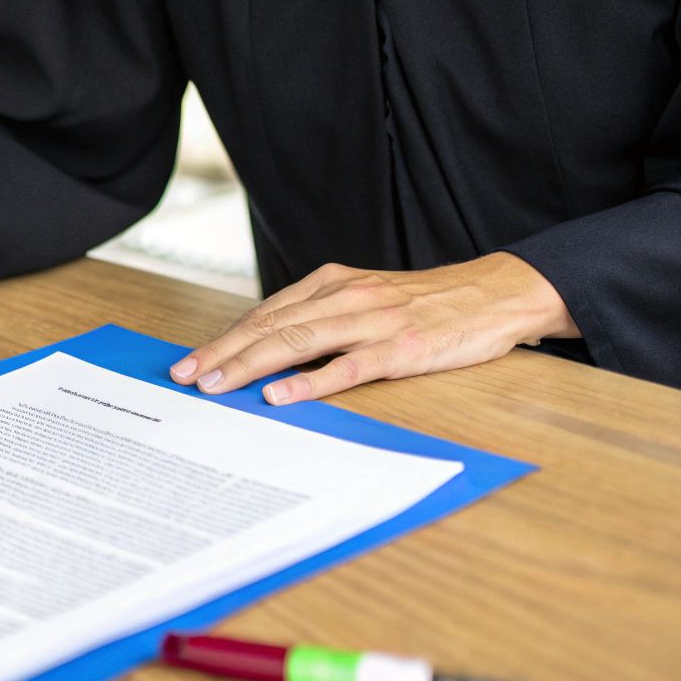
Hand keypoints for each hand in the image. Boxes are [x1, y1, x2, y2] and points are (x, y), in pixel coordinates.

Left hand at [171, 252, 579, 403]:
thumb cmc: (424, 304)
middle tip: (186, 377)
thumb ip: (320, 318)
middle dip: (222, 353)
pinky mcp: (401, 348)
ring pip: (297, 342)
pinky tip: (280, 395)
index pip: (264, 314)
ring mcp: (372, 322)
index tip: (188, 361)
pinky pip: (347, 367)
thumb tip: (268, 351)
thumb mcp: (364, 299)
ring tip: (216, 386)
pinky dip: (310, 382)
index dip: (223, 339)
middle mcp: (345, 298)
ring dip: (250, 366)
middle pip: (270, 327)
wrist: (494, 294)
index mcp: (331, 285)